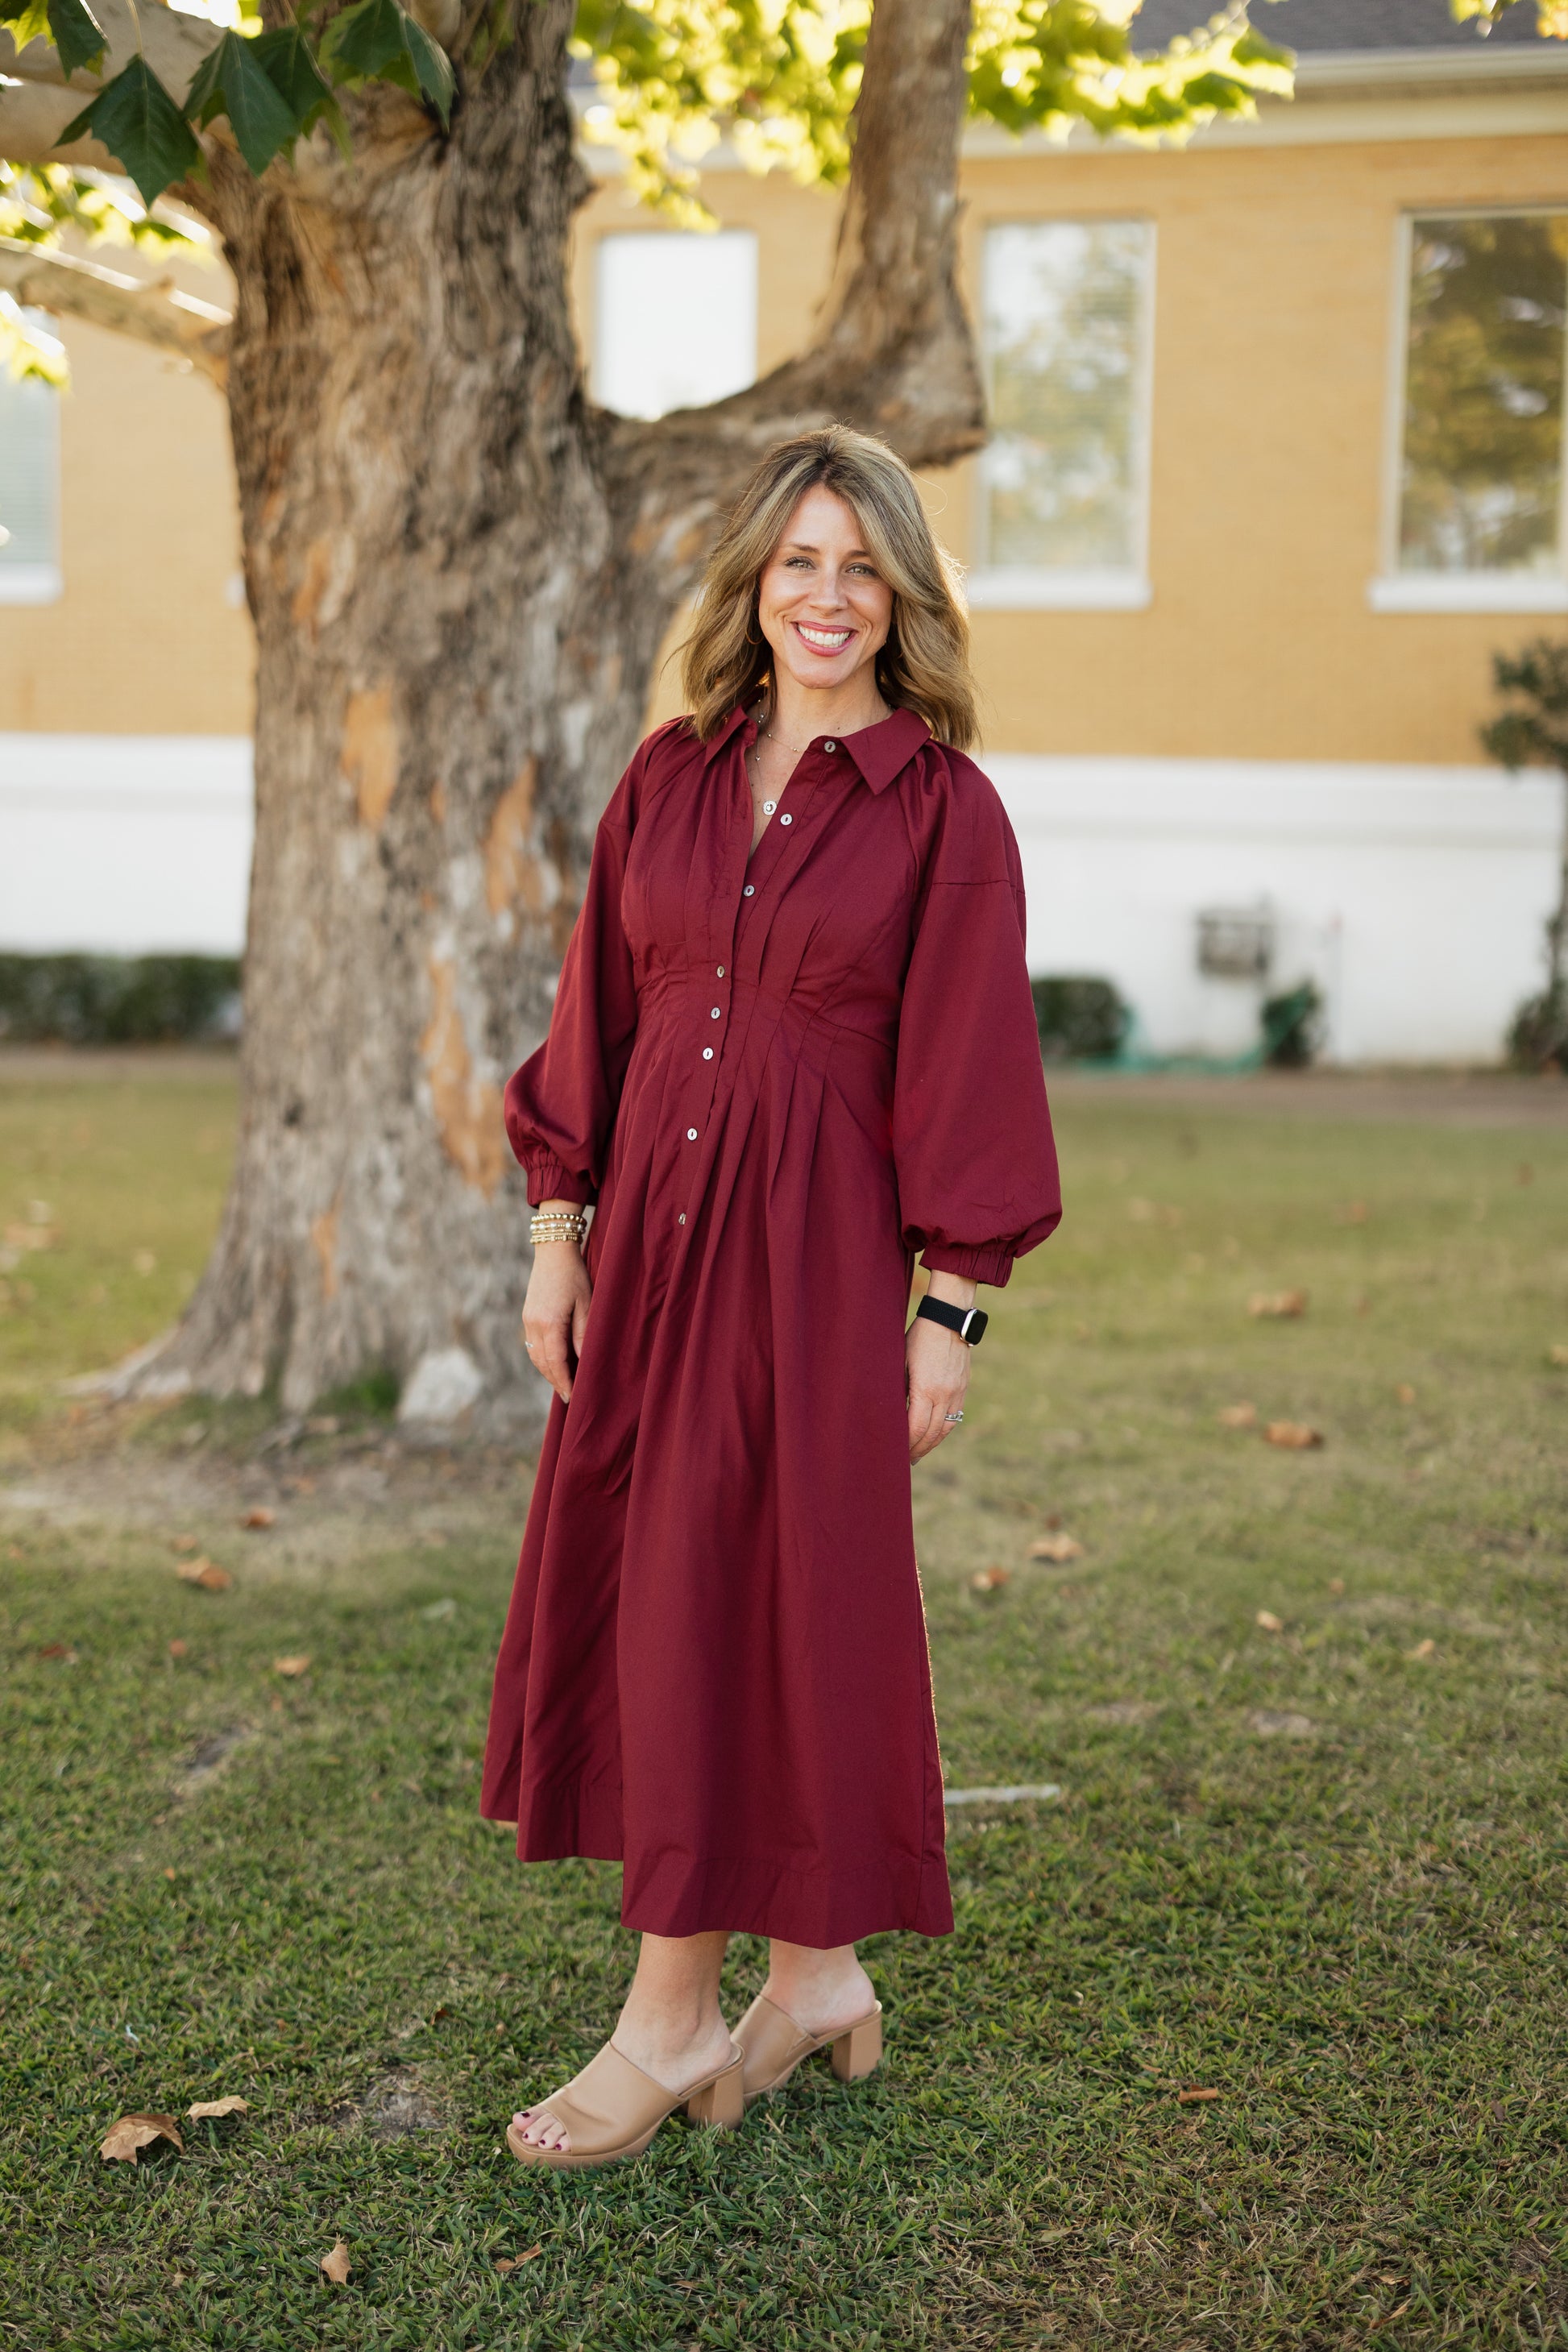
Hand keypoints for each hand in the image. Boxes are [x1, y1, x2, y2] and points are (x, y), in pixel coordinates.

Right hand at [522, 1208, 592, 1402]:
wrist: (553, 1251)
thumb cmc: (575, 1275)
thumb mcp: (586, 1304)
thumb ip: (582, 1334)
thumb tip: (583, 1361)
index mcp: (549, 1322)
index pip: (555, 1362)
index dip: (564, 1381)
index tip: (572, 1397)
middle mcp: (533, 1324)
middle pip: (542, 1362)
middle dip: (555, 1380)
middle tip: (569, 1397)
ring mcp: (527, 1320)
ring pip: (535, 1355)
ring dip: (548, 1371)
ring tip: (563, 1383)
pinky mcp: (527, 1315)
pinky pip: (533, 1344)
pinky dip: (543, 1358)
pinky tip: (555, 1362)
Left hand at [906, 1310, 970, 1461]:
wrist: (949, 1319)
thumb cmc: (918, 1337)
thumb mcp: (901, 1361)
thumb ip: (900, 1388)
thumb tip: (893, 1413)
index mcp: (925, 1388)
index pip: (916, 1427)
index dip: (907, 1443)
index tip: (897, 1452)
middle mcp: (944, 1394)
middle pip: (932, 1433)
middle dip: (918, 1449)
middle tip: (906, 1461)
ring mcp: (956, 1392)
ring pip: (946, 1428)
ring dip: (932, 1443)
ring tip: (920, 1452)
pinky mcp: (963, 1387)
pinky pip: (955, 1416)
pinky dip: (943, 1429)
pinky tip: (934, 1434)